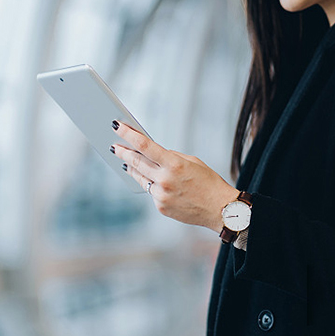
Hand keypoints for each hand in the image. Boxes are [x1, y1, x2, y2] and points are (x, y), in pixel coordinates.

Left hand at [111, 121, 239, 232]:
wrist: (220, 209)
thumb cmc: (209, 182)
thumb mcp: (192, 162)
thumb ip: (170, 157)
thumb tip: (151, 153)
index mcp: (174, 164)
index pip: (145, 145)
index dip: (128, 134)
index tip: (117, 126)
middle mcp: (165, 180)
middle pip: (136, 162)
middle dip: (123, 152)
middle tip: (114, 146)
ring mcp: (161, 195)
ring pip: (140, 178)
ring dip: (131, 168)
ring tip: (124, 161)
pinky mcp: (161, 207)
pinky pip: (151, 192)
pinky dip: (150, 184)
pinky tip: (149, 179)